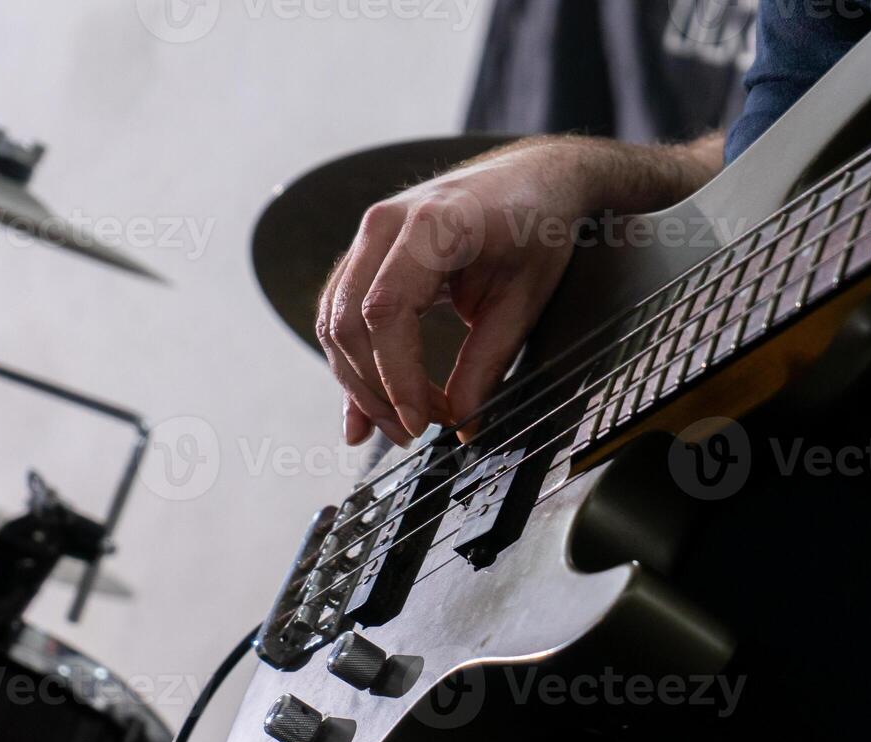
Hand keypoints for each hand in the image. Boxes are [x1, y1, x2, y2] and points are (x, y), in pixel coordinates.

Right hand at [316, 140, 590, 445]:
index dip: (397, 377)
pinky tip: (362, 411)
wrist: (532, 179)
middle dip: (377, 390)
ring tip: (402, 424)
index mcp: (433, 225)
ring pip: (335, 322)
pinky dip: (351, 364)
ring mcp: (369, 235)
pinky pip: (341, 313)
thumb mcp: (524, 300)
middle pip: (350, 322)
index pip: (387, 312)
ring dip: (361, 384)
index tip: (421, 423)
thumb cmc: (535, 230)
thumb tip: (463, 426)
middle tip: (417, 432)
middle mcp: (386, 223)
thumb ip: (488, 363)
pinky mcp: (365, 253)